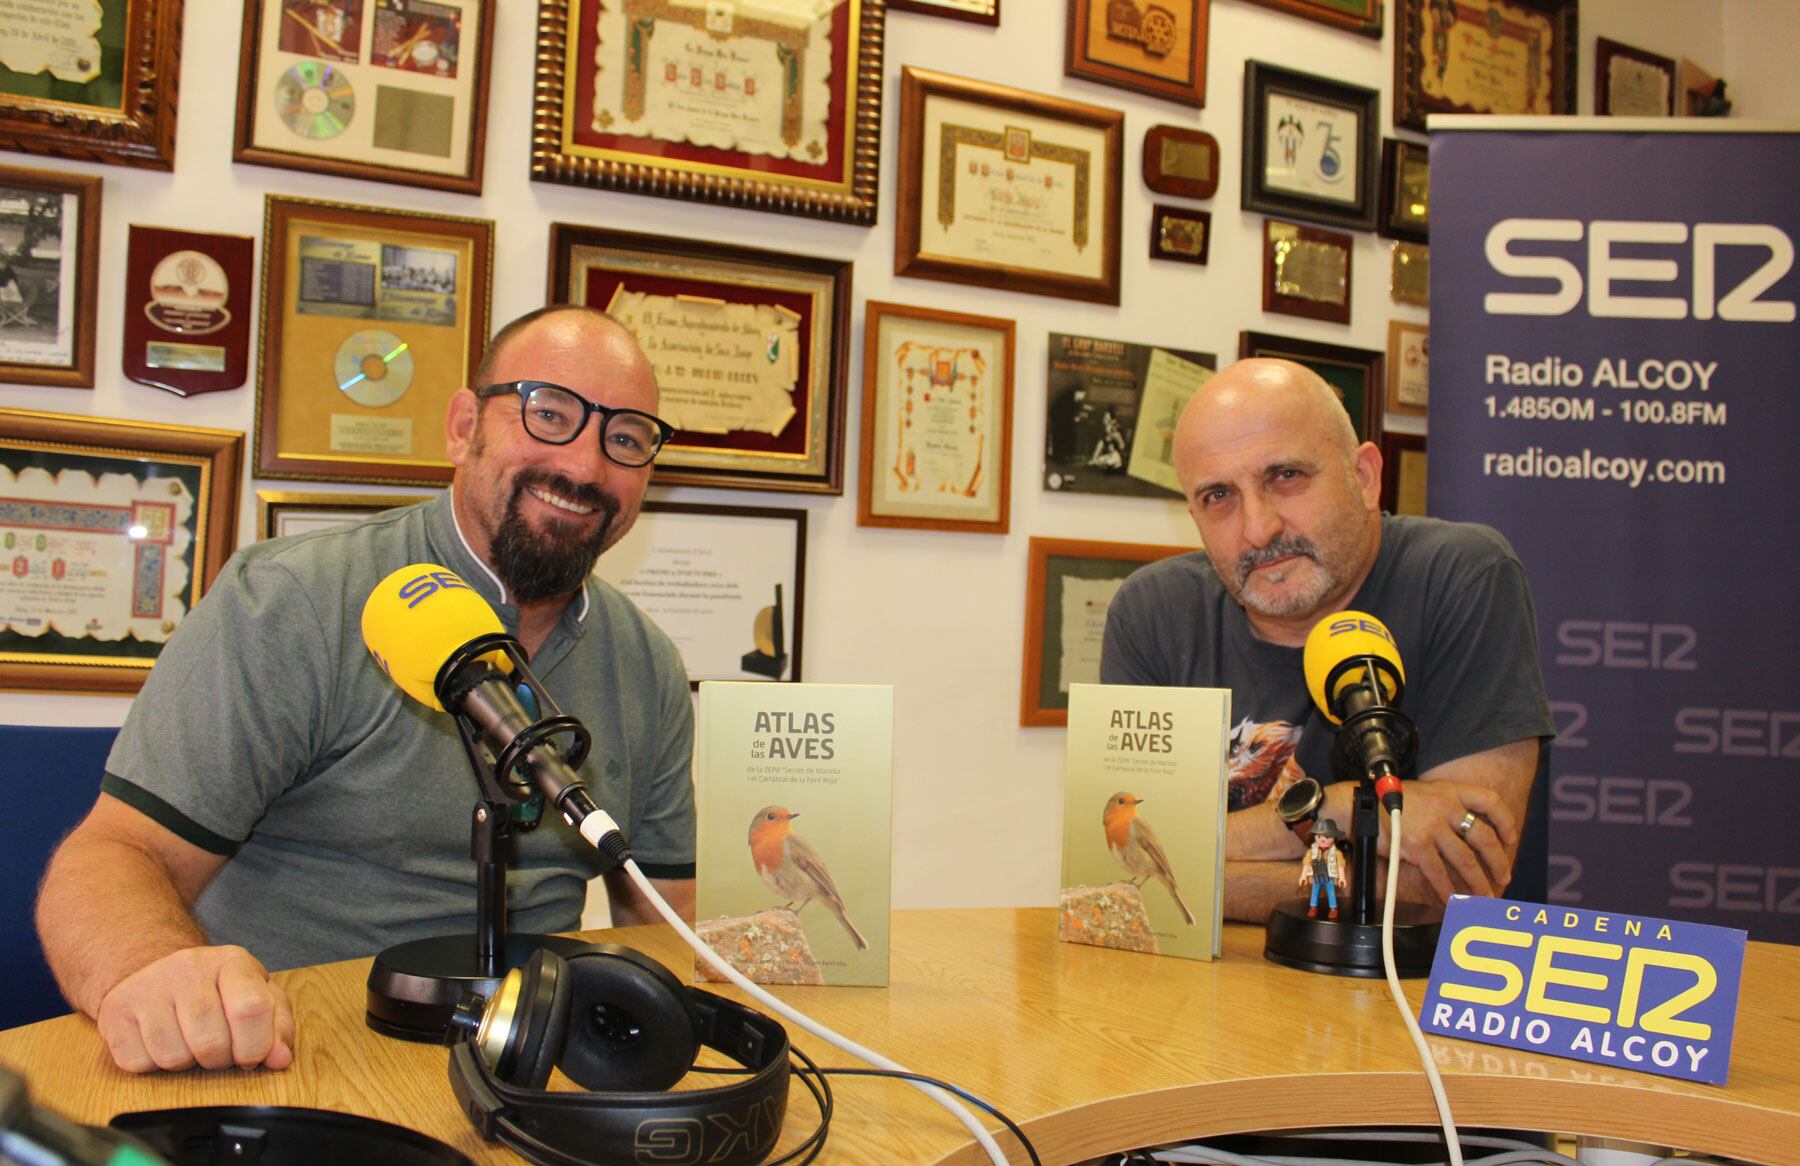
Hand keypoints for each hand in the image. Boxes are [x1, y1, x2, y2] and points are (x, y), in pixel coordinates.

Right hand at [95, 946, 294, 1072]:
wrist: (155, 973)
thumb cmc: (215, 991)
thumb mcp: (257, 997)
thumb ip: (277, 1026)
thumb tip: (280, 1059)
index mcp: (231, 961)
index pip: (250, 1009)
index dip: (255, 1046)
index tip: (252, 1056)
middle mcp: (187, 968)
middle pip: (211, 1041)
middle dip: (220, 1060)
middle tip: (217, 1049)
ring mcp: (147, 987)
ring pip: (174, 1057)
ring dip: (186, 1063)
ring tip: (189, 1042)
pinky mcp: (115, 1011)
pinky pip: (138, 1063)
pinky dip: (153, 1066)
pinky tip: (160, 1043)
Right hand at [1378, 778, 1517, 901]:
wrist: (1361, 804)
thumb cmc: (1391, 800)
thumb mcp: (1425, 791)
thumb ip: (1446, 805)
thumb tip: (1466, 833)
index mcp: (1449, 790)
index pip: (1490, 801)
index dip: (1505, 821)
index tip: (1510, 838)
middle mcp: (1445, 806)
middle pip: (1484, 837)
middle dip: (1498, 862)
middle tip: (1504, 878)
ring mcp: (1432, 826)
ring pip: (1466, 860)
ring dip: (1478, 882)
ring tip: (1485, 897)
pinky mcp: (1417, 845)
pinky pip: (1439, 872)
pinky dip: (1448, 890)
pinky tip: (1453, 900)